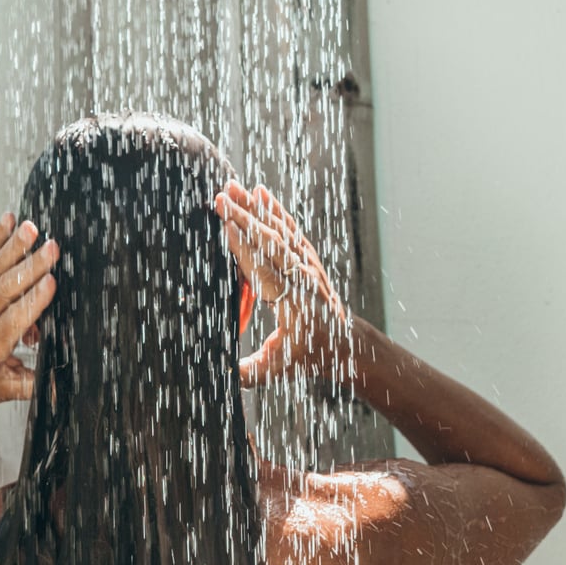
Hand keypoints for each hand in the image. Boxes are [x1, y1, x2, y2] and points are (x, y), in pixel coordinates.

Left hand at [0, 214, 58, 405]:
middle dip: (31, 267)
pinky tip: (8, 222)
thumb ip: (31, 386)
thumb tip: (60, 389)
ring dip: (14, 247)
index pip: (15, 318)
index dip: (34, 300)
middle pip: (7, 288)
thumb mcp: (0, 389)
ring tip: (32, 228)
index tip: (52, 283)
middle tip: (52, 249)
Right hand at [215, 180, 345, 387]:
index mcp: (292, 303)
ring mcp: (306, 264)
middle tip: (220, 197)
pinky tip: (261, 193)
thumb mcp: (277, 369)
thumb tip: (222, 377)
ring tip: (233, 187)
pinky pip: (289, 229)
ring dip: (255, 207)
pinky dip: (275, 210)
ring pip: (279, 231)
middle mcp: (301, 278)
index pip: (264, 270)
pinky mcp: (306, 257)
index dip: (245, 247)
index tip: (227, 226)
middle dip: (244, 218)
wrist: (344, 343)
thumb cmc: (308, 355)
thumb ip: (249, 373)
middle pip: (269, 242)